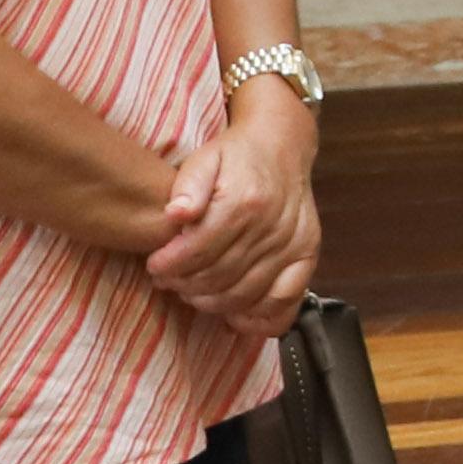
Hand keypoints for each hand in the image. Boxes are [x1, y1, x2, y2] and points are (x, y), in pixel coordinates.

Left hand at [147, 98, 319, 337]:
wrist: (282, 146)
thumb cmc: (235, 156)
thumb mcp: (204, 158)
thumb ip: (188, 185)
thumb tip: (175, 214)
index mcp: (244, 201)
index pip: (198, 250)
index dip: (170, 265)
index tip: (154, 266)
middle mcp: (271, 226)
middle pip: (220, 276)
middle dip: (186, 286)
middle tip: (169, 282)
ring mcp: (292, 243)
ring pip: (246, 293)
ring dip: (212, 302)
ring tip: (193, 293)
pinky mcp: (307, 254)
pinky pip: (285, 300)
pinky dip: (259, 317)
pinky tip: (235, 316)